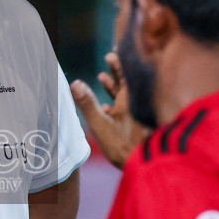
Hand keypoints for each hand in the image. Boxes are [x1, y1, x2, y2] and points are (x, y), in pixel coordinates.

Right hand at [70, 52, 148, 170]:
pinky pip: (126, 109)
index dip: (119, 62)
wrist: (144, 166)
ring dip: (114, 87)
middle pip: (126, 82)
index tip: (113, 51)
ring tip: (102, 79)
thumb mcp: (100, 124)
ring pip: (125, 96)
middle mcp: (135, 104)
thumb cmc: (123, 145)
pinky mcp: (136, 126)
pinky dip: (116, 104)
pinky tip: (107, 108)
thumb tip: (74, 83)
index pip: (126, 74)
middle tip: (109, 59)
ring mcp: (136, 115)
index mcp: (129, 99)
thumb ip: (87, 103)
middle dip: (116, 71)